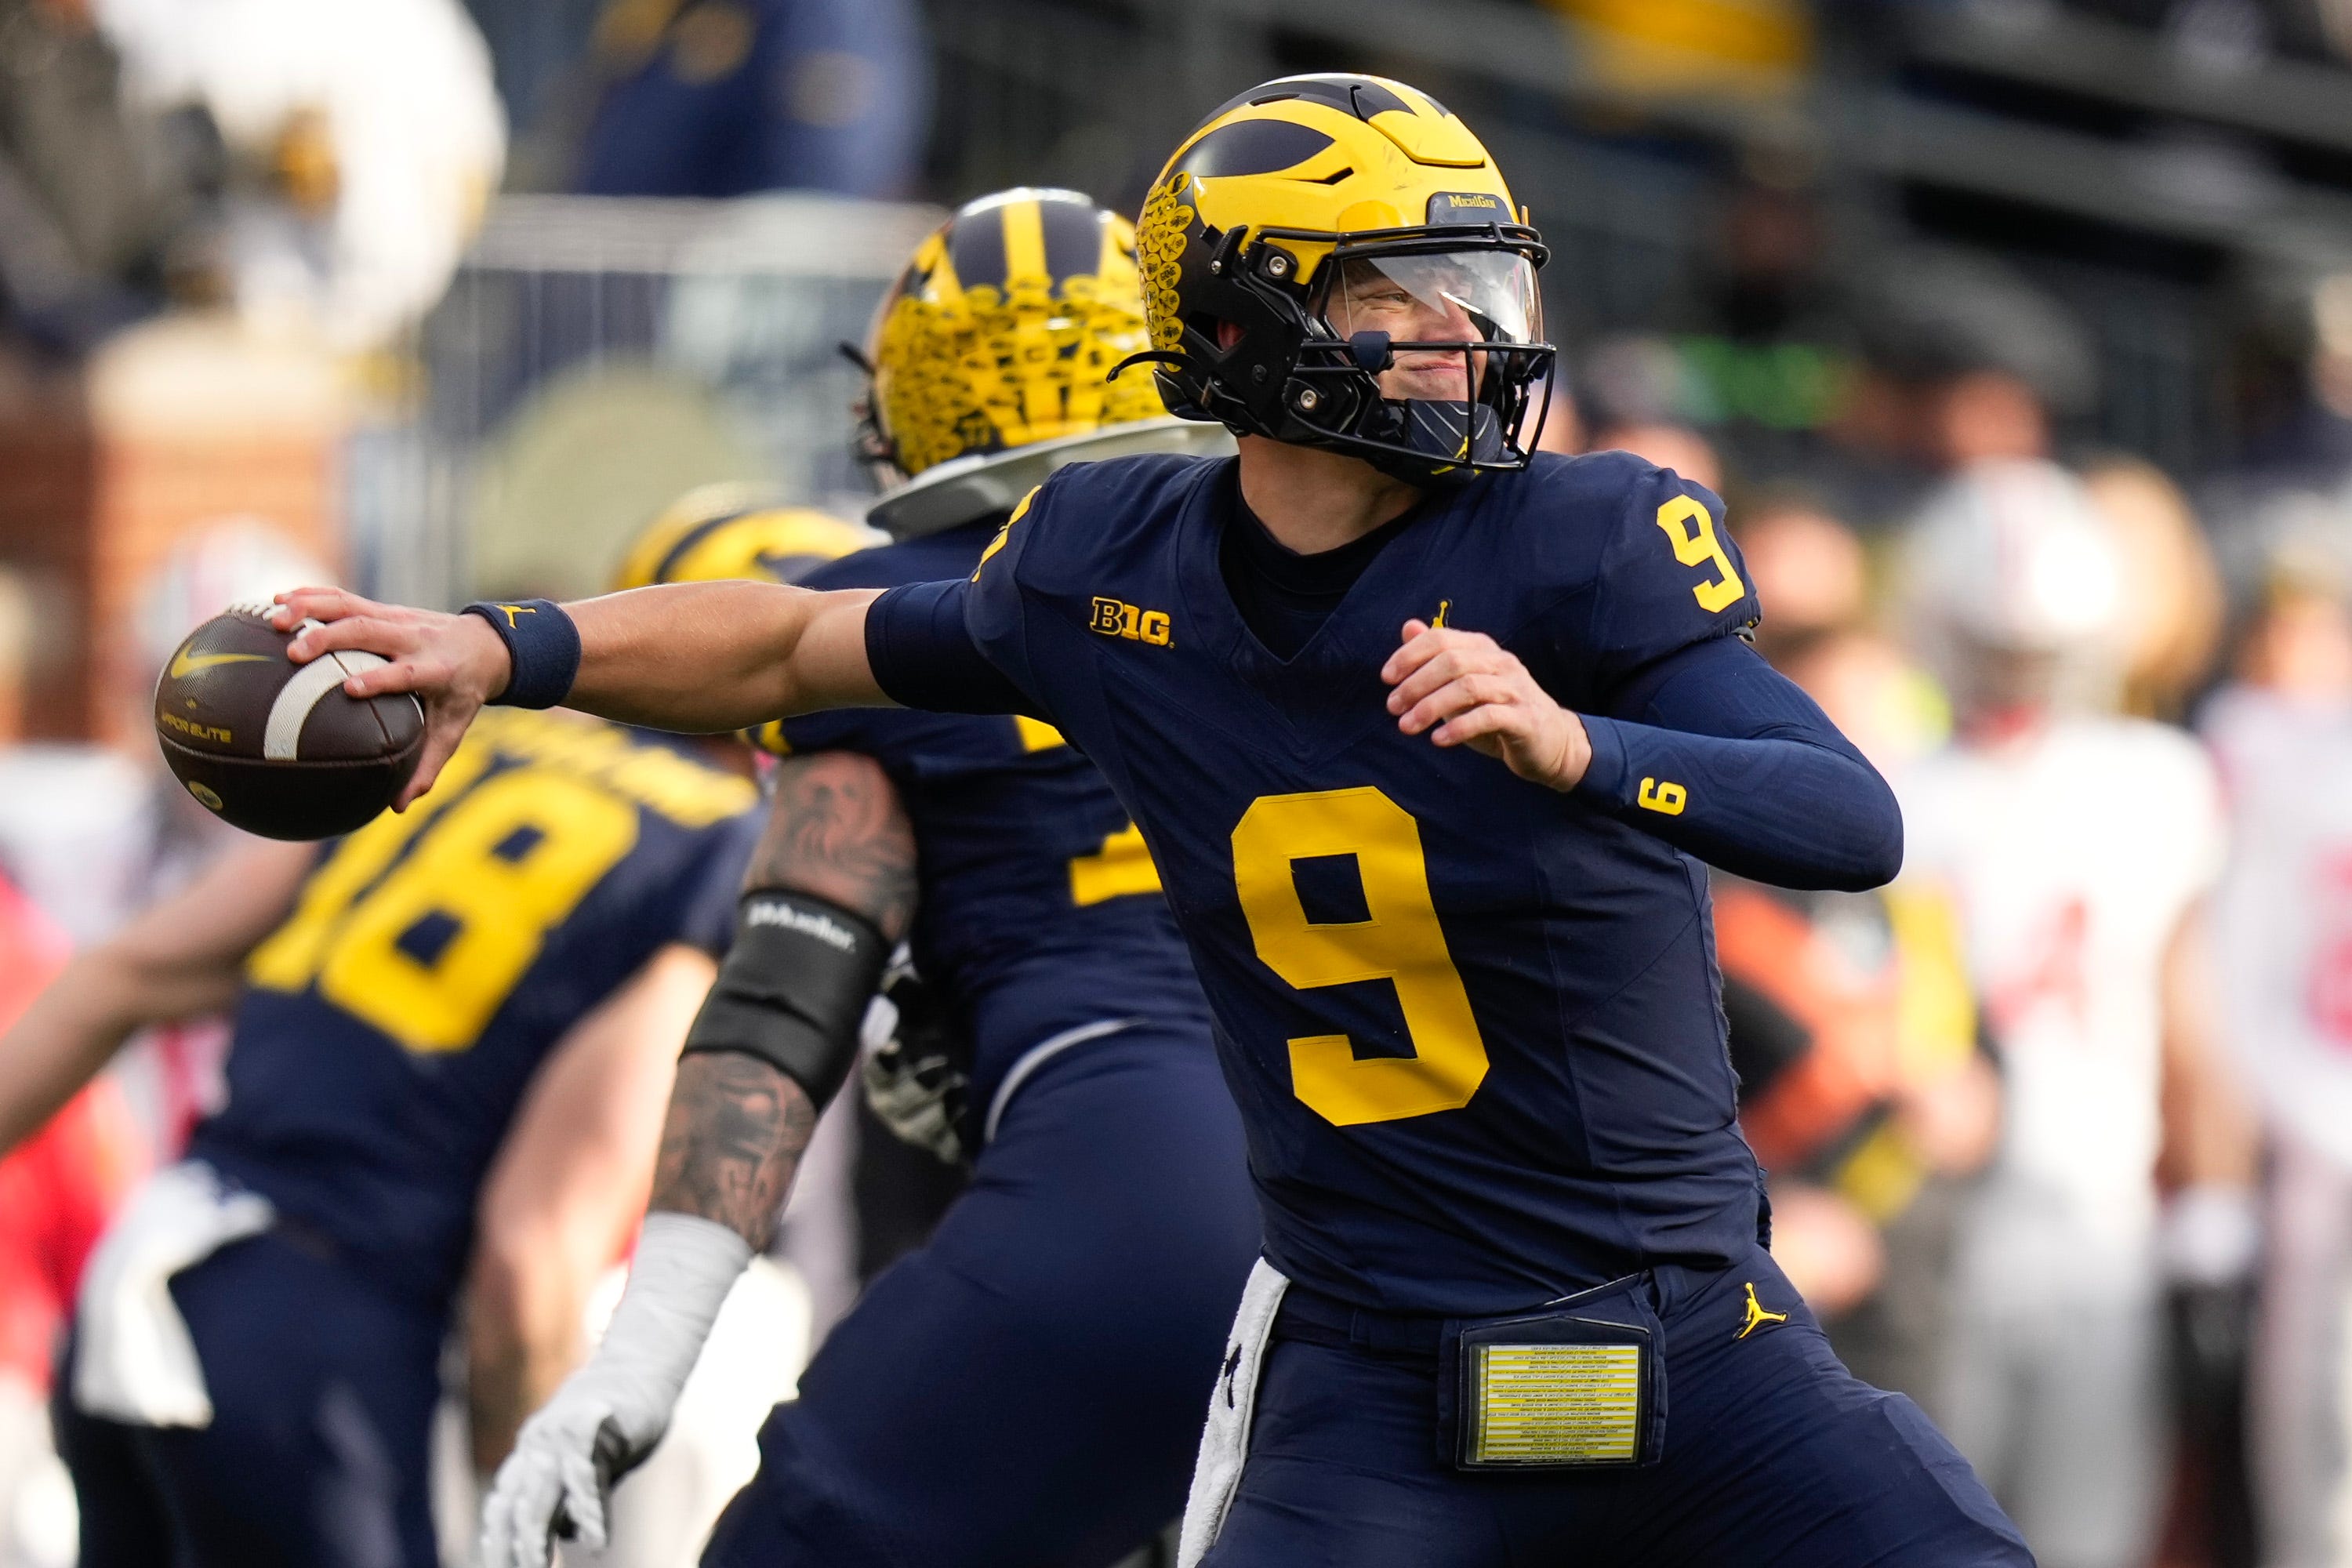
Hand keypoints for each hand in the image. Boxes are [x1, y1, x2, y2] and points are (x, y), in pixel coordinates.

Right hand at [272, 589, 510, 808]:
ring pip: (351, 606)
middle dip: (331, 638)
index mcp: (435, 669)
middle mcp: (413, 638)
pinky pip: (343, 598)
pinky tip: (277, 601)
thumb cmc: (462, 695)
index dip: (381, 678)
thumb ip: (427, 767)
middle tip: (293, 653)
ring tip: (275, 621)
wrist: (485, 645)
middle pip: (370, 630)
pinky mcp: (382, 608)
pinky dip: (310, 596)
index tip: (350, 689)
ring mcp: (396, 618)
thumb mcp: (452, 730)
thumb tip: (398, 808)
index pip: (406, 672)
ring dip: (312, 610)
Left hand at [478, 1366, 665, 1567]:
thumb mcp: (586, 1460)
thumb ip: (569, 1492)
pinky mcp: (595, 1429)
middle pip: (513, 1509)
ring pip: (539, 1496)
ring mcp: (562, 1436)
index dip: (495, 1540)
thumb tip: (563, 1533)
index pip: (502, 1505)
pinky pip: (585, 1478)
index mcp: (531, 1454)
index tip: (497, 1567)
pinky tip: (598, 1543)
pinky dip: (590, 1513)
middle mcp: (537, 1446)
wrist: (642, 1361)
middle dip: (510, 1549)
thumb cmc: (618, 1417)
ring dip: (536, 1538)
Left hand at [1380, 620, 1591, 790]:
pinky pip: (1489, 716)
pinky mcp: (1525, 718)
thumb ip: (1436, 658)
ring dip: (1431, 707)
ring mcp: (1515, 689)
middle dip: (1416, 683)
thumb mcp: (1463, 684)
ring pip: (1468, 687)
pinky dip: (1459, 727)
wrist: (1551, 742)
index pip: (1442, 639)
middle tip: (1392, 706)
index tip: (1386, 678)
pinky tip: (1438, 740)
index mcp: (1484, 649)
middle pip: (1452, 662)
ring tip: (1407, 726)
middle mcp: (1501, 663)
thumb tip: (1408, 627)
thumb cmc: (1499, 712)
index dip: (1410, 655)